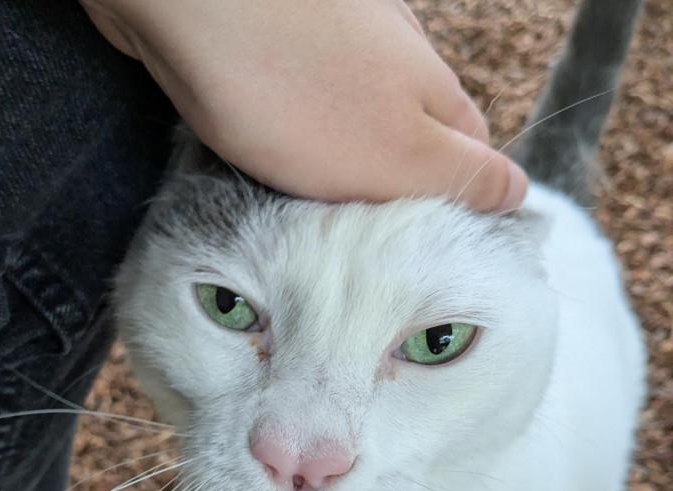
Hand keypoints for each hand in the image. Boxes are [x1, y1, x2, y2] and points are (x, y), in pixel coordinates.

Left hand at [81, 0, 527, 210]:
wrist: (188, 7)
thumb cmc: (294, 92)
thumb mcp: (398, 155)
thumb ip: (461, 176)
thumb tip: (518, 192)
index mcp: (432, 88)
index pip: (471, 157)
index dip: (453, 206)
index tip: (420, 250)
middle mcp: (392, 56)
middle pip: (410, 137)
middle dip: (390, 191)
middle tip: (359, 241)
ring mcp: (333, 42)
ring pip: (353, 122)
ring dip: (338, 167)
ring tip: (310, 208)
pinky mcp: (276, 42)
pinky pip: (299, 104)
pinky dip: (290, 137)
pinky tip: (266, 154)